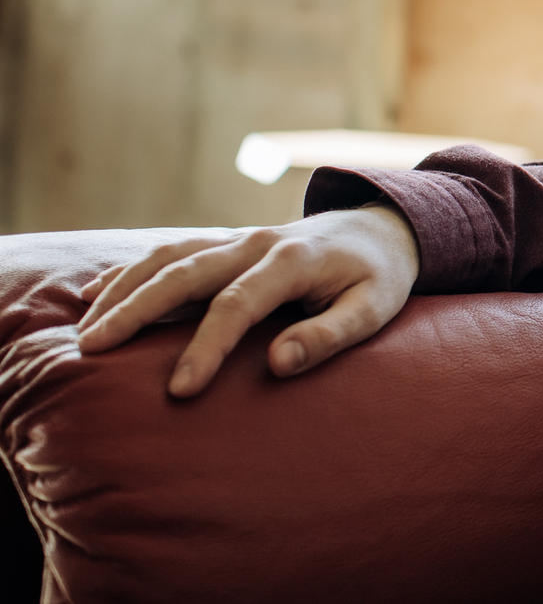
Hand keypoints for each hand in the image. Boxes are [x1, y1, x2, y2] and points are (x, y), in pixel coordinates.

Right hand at [76, 205, 420, 398]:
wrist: (381, 228)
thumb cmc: (377, 277)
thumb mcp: (373, 308)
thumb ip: (330, 335)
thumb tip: (279, 363)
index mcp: (293, 261)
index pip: (239, 304)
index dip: (208, 346)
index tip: (180, 390)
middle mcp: (256, 243)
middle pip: (185, 273)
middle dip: (136, 310)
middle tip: (92, 349)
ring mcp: (237, 239)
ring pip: (168, 258)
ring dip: (123, 290)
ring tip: (84, 331)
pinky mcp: (225, 243)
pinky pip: (169, 252)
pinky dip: (129, 271)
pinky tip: (93, 294)